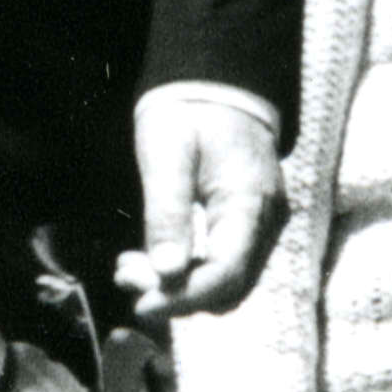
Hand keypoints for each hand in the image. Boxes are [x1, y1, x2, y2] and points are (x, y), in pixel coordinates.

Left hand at [123, 86, 286, 316]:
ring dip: (177, 286)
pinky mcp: (246, 226)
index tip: (141, 304)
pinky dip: (186, 272)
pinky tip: (149, 260)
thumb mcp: (167, 155)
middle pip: (228, 288)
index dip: (184, 298)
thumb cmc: (188, 113)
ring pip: (225, 283)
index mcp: (250, 201)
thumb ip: (167, 213)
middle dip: (176, 294)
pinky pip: (222, 265)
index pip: (226, 274)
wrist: (214, 86)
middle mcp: (265, 221)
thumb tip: (166, 273)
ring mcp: (260, 225)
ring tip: (128, 268)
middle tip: (126, 274)